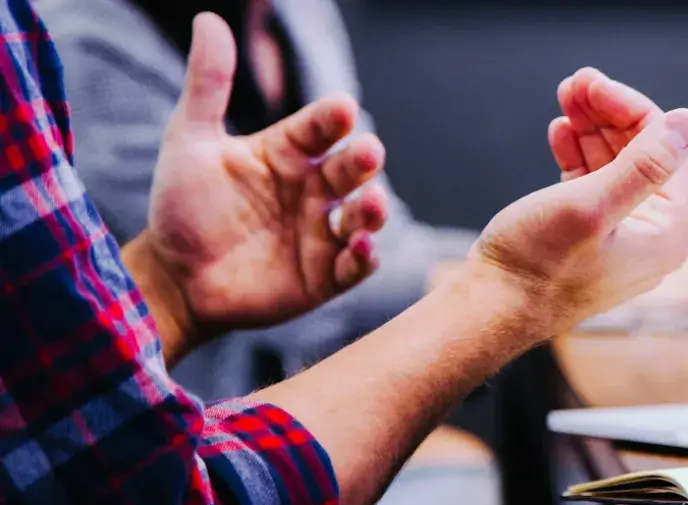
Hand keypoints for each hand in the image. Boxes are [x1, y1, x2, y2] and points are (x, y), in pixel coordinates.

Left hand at [142, 14, 388, 347]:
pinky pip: (355, 265)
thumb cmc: (182, 206)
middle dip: (363, 160)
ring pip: (363, 216)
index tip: (341, 109)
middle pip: (351, 169)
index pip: (320, 127)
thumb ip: (208, 84)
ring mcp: (322, 232)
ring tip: (371, 204)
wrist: (171, 278)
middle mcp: (313, 189)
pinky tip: (360, 248)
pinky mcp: (324, 276)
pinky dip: (364, 257)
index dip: (332, 118)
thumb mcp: (189, 141)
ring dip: (374, 210)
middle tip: (367, 152)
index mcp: (288, 153)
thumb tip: (209, 20)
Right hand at [545, 70, 687, 310]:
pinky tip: (560, 132)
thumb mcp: (590, 206)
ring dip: (592, 129)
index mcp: (666, 234)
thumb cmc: (536, 266)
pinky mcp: (588, 238)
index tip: (593, 84)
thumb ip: (643, 164)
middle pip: (642, 155)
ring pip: (615, 166)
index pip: (667, 150)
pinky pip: (593, 185)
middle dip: (609, 114)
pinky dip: (578, 155)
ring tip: (565, 98)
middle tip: (576, 82)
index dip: (631, 109)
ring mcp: (620, 238)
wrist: (488, 311)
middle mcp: (651, 238)